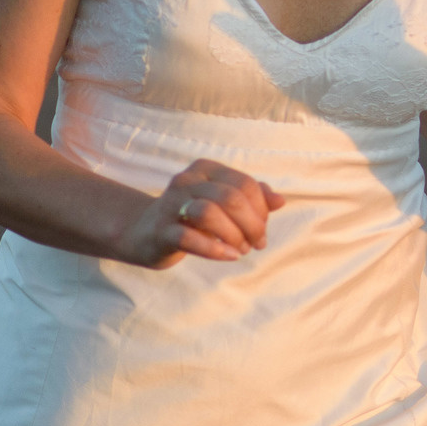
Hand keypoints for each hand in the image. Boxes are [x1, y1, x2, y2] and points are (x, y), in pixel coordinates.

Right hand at [118, 159, 286, 268]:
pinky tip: (230, 256)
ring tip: (242, 249)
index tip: (262, 231)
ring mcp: (170, 204)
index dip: (261, 210)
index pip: (245, 184)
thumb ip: (253, 198)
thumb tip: (280, 201)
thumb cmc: (194, 216)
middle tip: (257, 244)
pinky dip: (215, 249)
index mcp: (206, 168)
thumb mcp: (224, 203)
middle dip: (252, 224)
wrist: (146, 233)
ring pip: (209, 213)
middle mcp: (186, 180)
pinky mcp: (160, 229)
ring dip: (233, 235)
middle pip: (230, 198)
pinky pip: (188, 237)